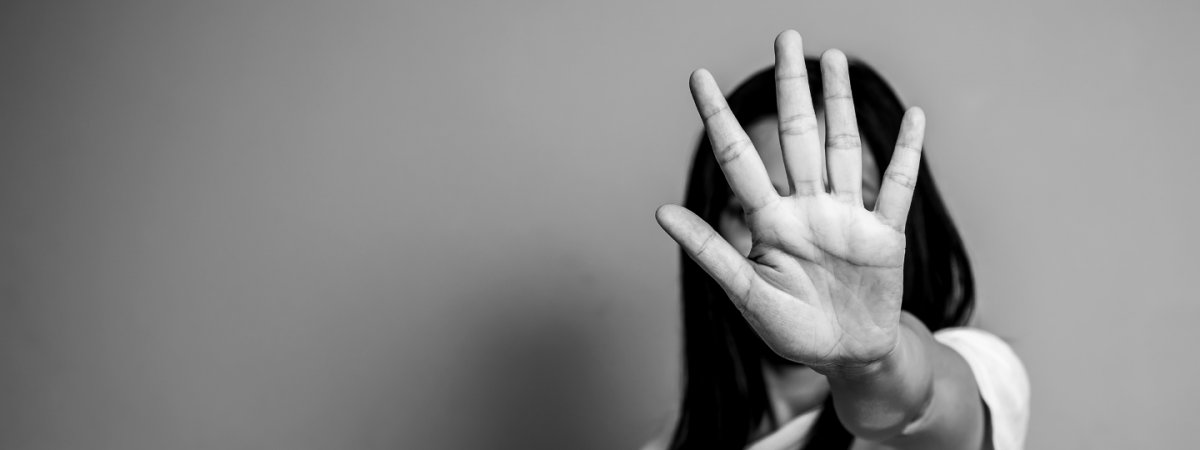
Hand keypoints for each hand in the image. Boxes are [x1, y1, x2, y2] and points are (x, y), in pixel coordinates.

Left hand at [656, 31, 925, 372]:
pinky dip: (907, 153)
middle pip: (797, 135)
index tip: (698, 76)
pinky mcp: (885, 234)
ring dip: (840, 104)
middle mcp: (807, 208)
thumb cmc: (793, 330)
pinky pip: (897, 187)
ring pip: (842, 147)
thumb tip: (662, 212)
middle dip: (791, 88)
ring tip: (833, 58)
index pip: (739, 158)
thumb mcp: (747, 295)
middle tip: (785, 37)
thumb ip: (711, 252)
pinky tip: (915, 116)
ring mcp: (848, 217)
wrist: (846, 358)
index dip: (718, 117)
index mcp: (770, 223)